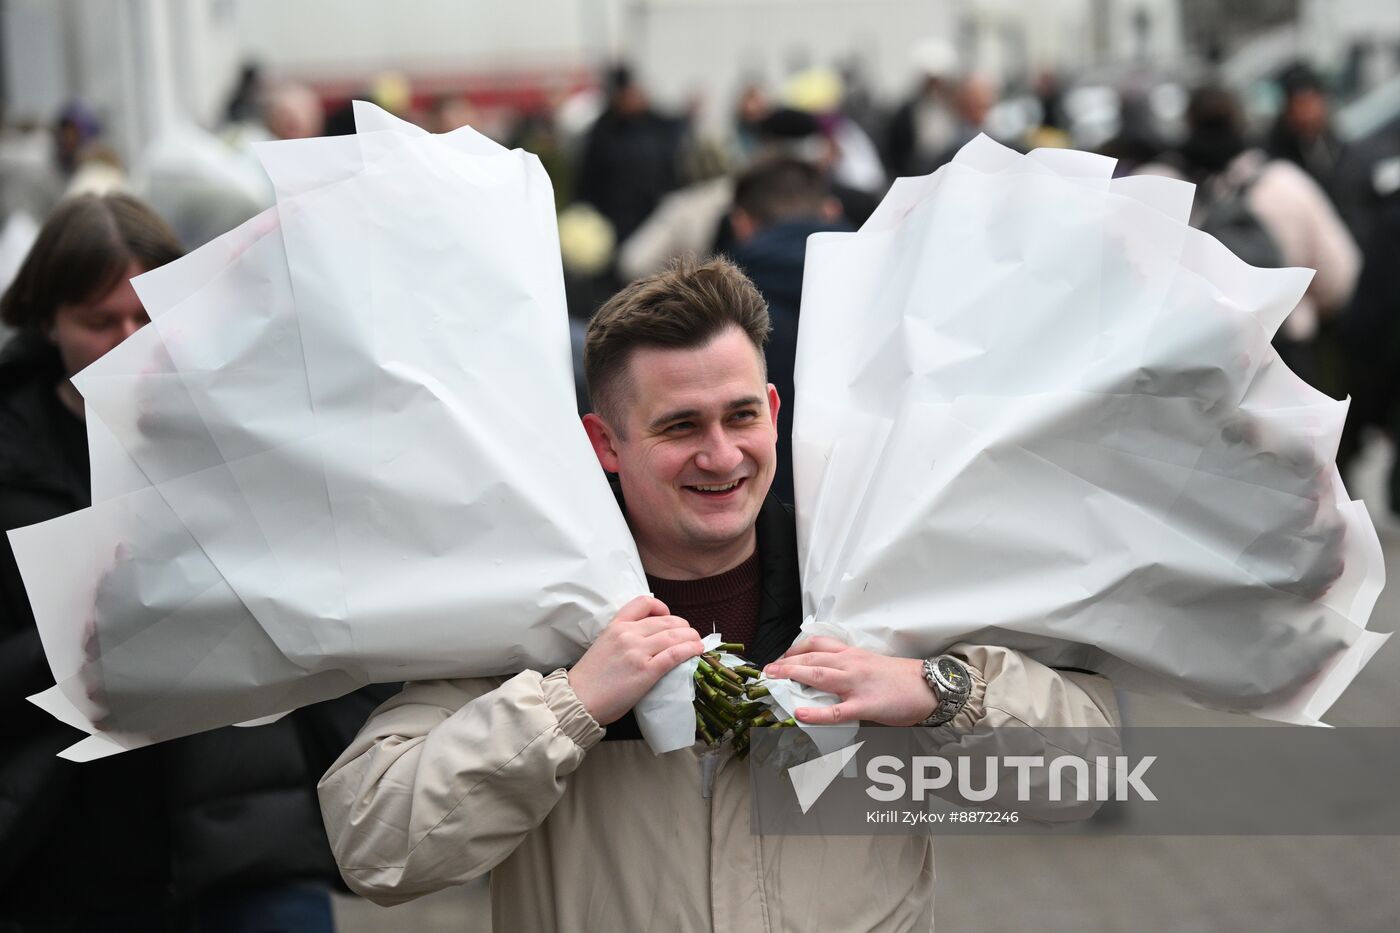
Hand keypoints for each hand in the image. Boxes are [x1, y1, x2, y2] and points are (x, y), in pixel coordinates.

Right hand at [568, 595, 704, 725]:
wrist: (577, 700)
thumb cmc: (589, 679)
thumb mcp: (603, 646)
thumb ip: (623, 639)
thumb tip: (647, 642)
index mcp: (615, 626)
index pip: (643, 603)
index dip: (661, 607)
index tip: (668, 617)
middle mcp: (628, 634)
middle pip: (666, 621)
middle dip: (683, 626)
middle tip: (689, 635)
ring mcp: (638, 652)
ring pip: (674, 635)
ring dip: (692, 637)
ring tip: (698, 642)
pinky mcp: (646, 671)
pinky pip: (674, 655)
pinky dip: (690, 650)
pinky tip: (697, 650)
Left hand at [763, 637, 936, 726]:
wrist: (930, 687)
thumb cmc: (901, 678)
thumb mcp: (871, 664)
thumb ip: (848, 667)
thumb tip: (825, 676)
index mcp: (852, 654)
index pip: (817, 645)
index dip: (795, 650)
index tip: (780, 657)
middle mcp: (851, 664)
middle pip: (812, 658)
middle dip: (785, 663)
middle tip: (767, 670)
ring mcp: (857, 684)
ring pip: (819, 676)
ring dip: (793, 676)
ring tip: (773, 680)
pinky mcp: (866, 705)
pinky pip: (837, 711)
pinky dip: (817, 713)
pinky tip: (800, 713)